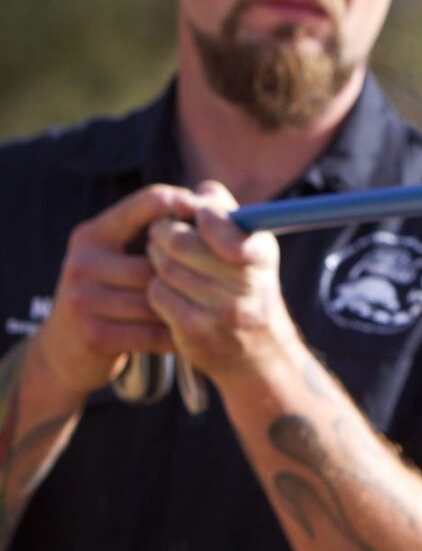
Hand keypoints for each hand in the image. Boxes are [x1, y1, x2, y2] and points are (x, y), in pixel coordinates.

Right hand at [31, 185, 198, 397]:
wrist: (66, 350)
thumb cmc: (111, 293)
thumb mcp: (119, 256)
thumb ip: (155, 231)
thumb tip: (213, 200)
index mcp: (94, 234)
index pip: (148, 202)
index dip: (188, 205)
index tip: (218, 218)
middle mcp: (84, 260)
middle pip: (159, 261)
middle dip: (191, 273)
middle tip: (225, 281)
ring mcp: (84, 298)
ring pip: (158, 299)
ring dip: (185, 308)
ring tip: (212, 310)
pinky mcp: (94, 334)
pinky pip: (151, 333)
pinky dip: (174, 336)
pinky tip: (191, 337)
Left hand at [145, 181, 302, 386]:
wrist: (259, 353)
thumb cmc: (249, 288)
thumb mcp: (254, 248)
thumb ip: (228, 214)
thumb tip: (198, 193)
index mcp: (261, 254)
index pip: (221, 222)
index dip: (203, 215)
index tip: (197, 215)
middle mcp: (247, 283)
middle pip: (179, 241)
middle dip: (163, 233)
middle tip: (163, 234)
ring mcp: (221, 310)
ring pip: (164, 267)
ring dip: (157, 260)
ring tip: (166, 261)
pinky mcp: (196, 331)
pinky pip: (158, 294)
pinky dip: (158, 288)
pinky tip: (168, 289)